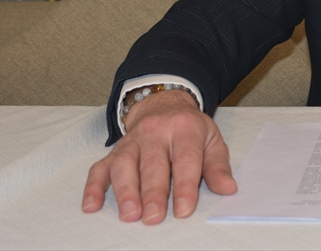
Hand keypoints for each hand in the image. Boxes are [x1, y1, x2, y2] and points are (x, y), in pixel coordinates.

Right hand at [81, 88, 236, 222]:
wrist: (164, 104)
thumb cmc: (190, 129)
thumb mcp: (211, 140)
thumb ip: (218, 166)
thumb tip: (228, 189)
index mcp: (184, 129)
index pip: (185, 159)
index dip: (185, 186)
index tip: (183, 210)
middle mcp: (155, 132)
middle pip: (152, 164)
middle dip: (153, 192)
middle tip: (153, 217)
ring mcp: (132, 141)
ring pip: (124, 164)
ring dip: (124, 191)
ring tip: (129, 215)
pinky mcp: (114, 150)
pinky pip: (99, 167)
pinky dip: (93, 187)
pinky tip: (91, 206)